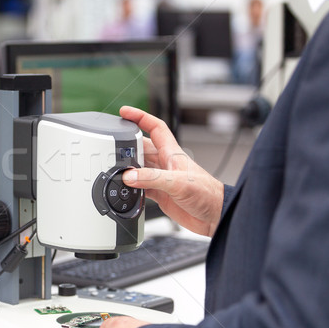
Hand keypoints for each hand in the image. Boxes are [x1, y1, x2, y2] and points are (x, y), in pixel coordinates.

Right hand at [120, 106, 223, 236]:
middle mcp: (165, 163)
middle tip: (112, 147)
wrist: (216, 216)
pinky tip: (126, 191)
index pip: (155, 127)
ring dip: (128, 169)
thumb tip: (129, 176)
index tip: (125, 112)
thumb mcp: (178, 183)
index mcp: (172, 153)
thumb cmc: (207, 194)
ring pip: (139, 168)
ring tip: (115, 169)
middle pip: (142, 148)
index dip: (140, 116)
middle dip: (127, 145)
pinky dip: (132, 188)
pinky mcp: (161, 194)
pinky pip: (141, 187)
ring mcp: (162, 179)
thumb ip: (152, 178)